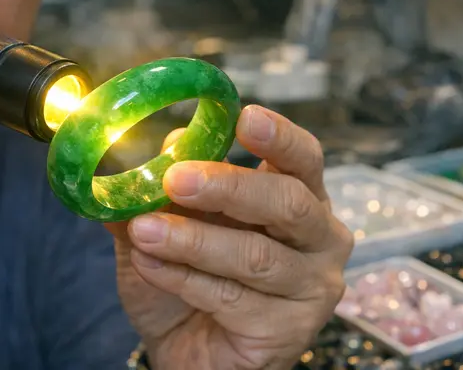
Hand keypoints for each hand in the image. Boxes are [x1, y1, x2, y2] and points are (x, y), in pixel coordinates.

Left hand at [108, 106, 352, 368]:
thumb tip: (143, 153)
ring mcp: (311, 288)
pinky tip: (149, 266)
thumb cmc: (188, 282)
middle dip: (228, 186)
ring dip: (191, 240)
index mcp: (298, 199)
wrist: (188, 353)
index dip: (279, 137)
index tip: (245, 116)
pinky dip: (183, 278)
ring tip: (143, 230)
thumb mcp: (166, 227)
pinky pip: (232, 297)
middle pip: (288, 201)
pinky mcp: (289, 331)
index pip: (304, 159)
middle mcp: (319, 239)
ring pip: (254, 254)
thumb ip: (159, 192)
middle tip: (176, 178)